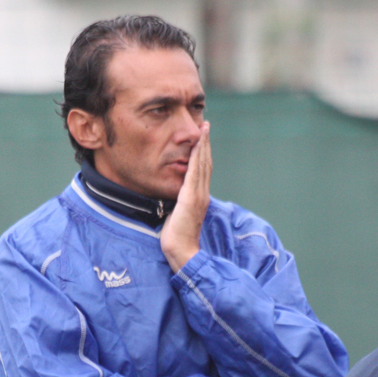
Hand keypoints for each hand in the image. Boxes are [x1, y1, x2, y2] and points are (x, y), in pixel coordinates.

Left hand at [162, 121, 211, 272]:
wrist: (182, 252)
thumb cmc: (176, 238)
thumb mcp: (176, 215)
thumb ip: (177, 204)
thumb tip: (172, 196)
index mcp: (198, 198)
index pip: (202, 170)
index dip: (202, 153)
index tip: (202, 138)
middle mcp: (202, 194)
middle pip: (205, 163)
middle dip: (205, 143)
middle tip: (205, 125)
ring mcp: (198, 196)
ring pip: (203, 164)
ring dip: (203, 145)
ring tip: (204, 128)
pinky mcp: (191, 198)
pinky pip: (195, 173)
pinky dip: (197, 157)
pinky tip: (197, 145)